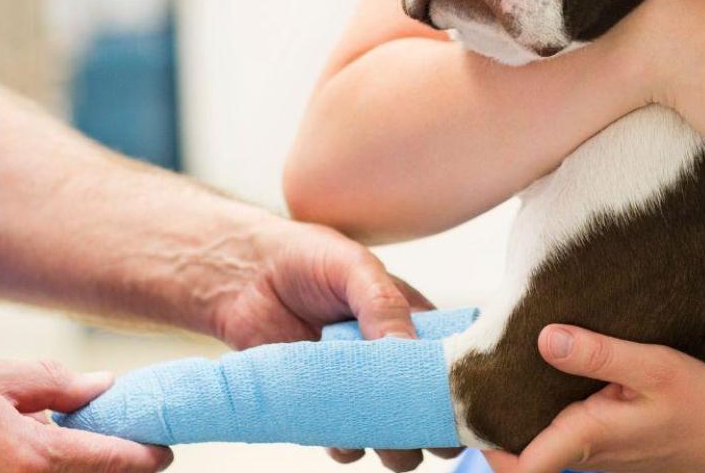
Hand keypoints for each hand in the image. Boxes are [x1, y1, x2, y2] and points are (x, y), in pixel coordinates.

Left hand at [208, 214, 460, 470]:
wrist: (244, 275)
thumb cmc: (307, 258)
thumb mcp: (354, 269)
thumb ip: (384, 305)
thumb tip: (408, 350)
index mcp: (414, 322)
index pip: (451, 363)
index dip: (458, 386)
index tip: (460, 404)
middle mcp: (391, 360)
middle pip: (427, 408)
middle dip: (430, 427)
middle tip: (423, 432)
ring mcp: (358, 386)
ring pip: (392, 434)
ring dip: (393, 446)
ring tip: (384, 440)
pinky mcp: (322, 406)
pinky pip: (345, 442)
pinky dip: (347, 446)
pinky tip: (340, 435)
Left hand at [482, 325, 704, 472]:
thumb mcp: (657, 368)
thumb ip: (600, 354)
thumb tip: (544, 337)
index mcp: (588, 438)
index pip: (517, 465)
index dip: (482, 441)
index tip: (463, 402)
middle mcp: (586, 454)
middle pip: (519, 447)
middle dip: (493, 415)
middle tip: (476, 368)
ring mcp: (598, 454)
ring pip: (541, 437)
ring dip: (521, 408)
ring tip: (507, 357)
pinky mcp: (611, 446)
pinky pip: (566, 430)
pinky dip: (550, 406)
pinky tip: (555, 368)